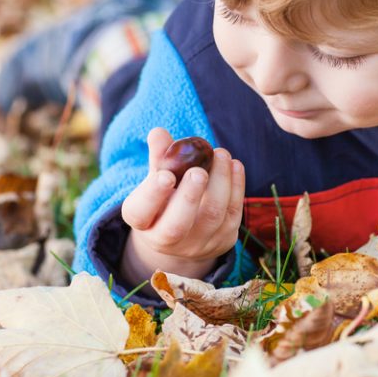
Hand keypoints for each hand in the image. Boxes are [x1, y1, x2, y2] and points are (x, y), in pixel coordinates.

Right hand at [119, 127, 244, 285]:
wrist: (186, 235)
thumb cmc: (166, 198)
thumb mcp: (156, 180)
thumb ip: (159, 158)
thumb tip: (158, 133)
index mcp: (143, 222)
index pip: (141, 213)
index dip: (153, 195)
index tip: (166, 175)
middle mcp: (167, 239)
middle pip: (177, 224)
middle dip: (190, 196)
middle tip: (199, 171)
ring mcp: (198, 243)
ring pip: (212, 216)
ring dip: (220, 182)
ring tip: (221, 154)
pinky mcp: (223, 240)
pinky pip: (233, 213)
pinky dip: (236, 187)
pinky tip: (234, 165)